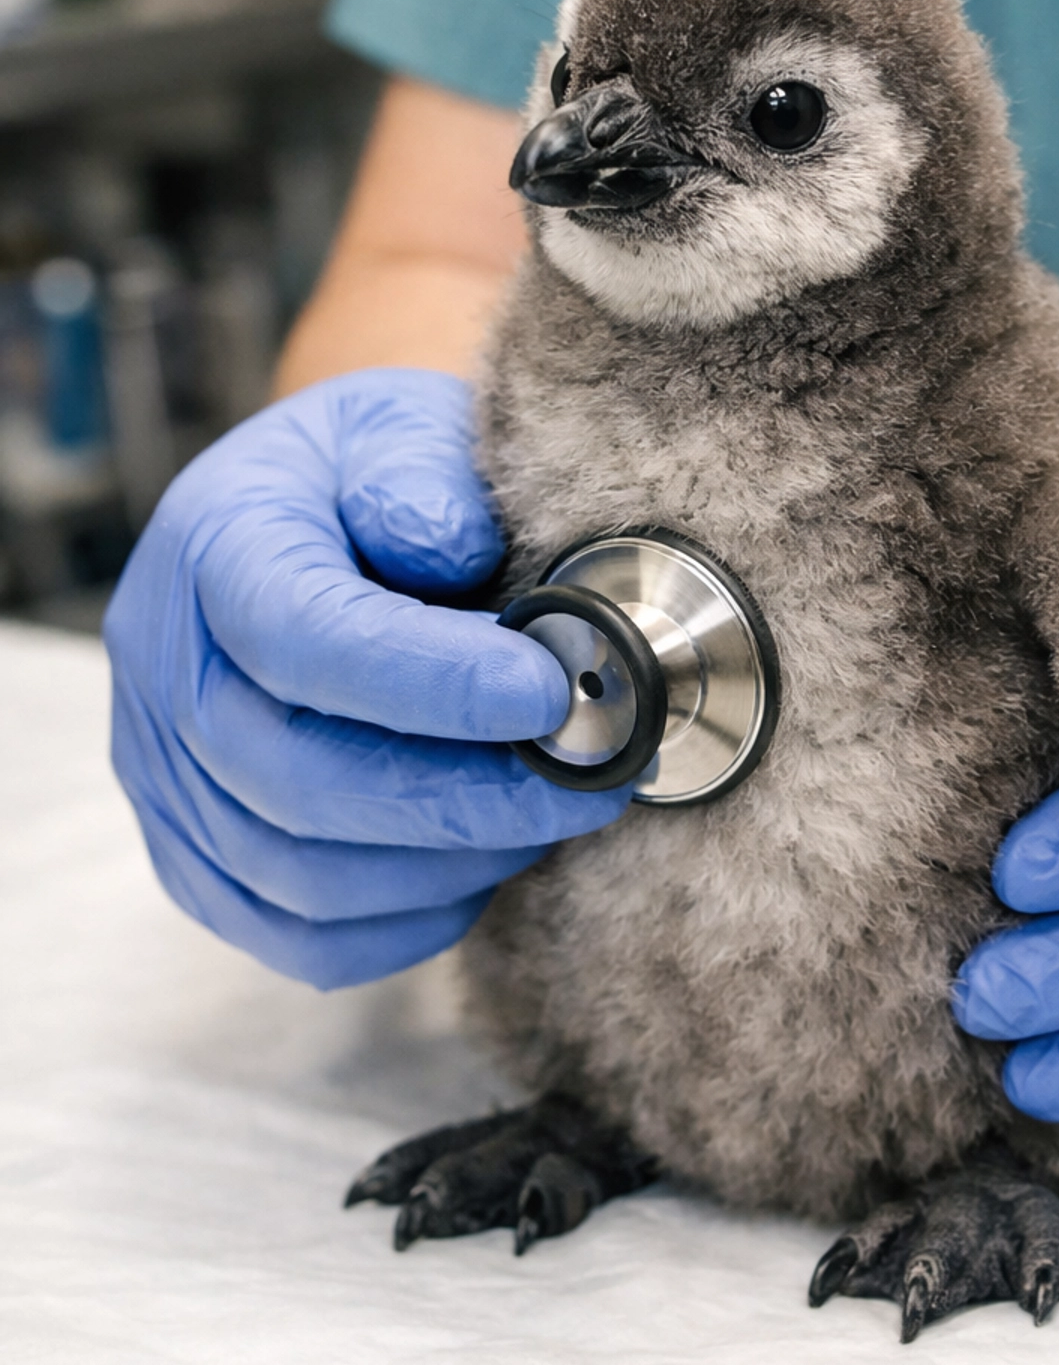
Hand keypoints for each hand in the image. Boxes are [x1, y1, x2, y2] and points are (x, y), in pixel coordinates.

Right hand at [105, 368, 626, 986]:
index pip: (304, 638)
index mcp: (213, 543)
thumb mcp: (405, 428)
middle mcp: (162, 667)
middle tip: (590, 781)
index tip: (552, 696)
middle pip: (297, 779)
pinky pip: (294, 936)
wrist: (320, 517)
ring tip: (548, 815)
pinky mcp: (195, 854)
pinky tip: (483, 866)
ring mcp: (163, 774)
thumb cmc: (378, 477)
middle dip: (465, 798)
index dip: (433, 685)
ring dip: (448, 864)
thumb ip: (424, 478)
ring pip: (298, 875)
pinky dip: (404, 923)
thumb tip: (454, 551)